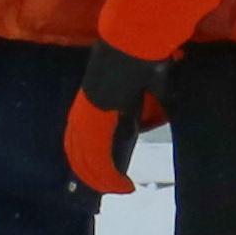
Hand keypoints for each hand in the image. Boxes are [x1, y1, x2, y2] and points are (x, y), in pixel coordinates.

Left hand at [65, 45, 162, 195]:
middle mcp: (82, 114)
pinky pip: (98, 159)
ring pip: (87, 161)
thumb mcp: (142, 89)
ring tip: (120, 189)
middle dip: (92, 174)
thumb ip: (141, 105)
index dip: (88, 158)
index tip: (102, 172)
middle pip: (78, 153)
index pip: (80, 139)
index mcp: (89, 105)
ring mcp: (85, 119)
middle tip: (110, 188)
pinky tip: (124, 186)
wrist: (133, 45)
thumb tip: (156, 111)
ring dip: (103, 179)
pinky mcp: (96, 123)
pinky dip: (109, 176)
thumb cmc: (141, 60)